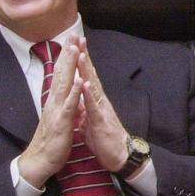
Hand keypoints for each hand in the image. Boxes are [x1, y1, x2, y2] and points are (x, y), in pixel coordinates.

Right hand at [18, 43, 81, 187]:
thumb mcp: (61, 119)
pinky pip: (70, 105)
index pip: (62, 74)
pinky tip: (80, 79)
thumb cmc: (52, 141)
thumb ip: (65, 105)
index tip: (72, 41)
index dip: (67, 58)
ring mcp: (57, 110)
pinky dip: (75, 92)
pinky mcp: (62, 122)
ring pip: (65, 84)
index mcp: (56, 101)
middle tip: (73, 34)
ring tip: (75, 49)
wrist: (40, 161)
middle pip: (62, 73)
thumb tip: (70, 95)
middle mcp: (54, 101)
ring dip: (70, 66)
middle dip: (68, 54)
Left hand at [72, 37, 130, 172]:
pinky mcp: (101, 120)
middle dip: (84, 57)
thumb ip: (84, 112)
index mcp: (95, 100)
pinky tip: (84, 83)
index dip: (80, 62)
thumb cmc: (105, 141)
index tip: (75, 45)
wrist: (119, 156)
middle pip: (91, 75)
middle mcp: (100, 100)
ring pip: (92, 86)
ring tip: (80, 55)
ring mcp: (101, 109)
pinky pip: (93, 105)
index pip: (87, 76)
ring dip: (86, 71)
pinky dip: (88, 94)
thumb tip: (78, 106)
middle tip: (79, 39)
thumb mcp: (90, 123)